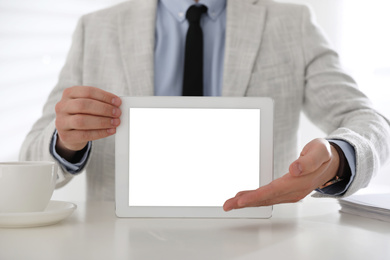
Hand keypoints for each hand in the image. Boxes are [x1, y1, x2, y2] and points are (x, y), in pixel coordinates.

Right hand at [54, 86, 121, 157]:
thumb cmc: (83, 115)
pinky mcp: (65, 136)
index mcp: (69, 94)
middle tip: (117, 113)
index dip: (104, 96)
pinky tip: (110, 131)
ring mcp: (61, 122)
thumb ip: (99, 103)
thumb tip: (117, 106)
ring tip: (115, 122)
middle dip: (104, 109)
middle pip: (84, 105)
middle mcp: (62, 106)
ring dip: (102, 122)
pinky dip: (100, 133)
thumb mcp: (88, 106)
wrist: (70, 133)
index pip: (88, 91)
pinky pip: (84, 135)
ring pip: (82, 121)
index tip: (118, 102)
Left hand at [223, 138, 339, 210]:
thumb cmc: (324, 155)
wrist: (333, 163)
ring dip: (248, 202)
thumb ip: (309, 160)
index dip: (256, 196)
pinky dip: (255, 199)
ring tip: (231, 203)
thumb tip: (295, 169)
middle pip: (266, 198)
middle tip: (227, 205)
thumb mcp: (320, 151)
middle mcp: (294, 191)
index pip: (273, 191)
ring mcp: (291, 193)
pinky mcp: (288, 192)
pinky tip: (245, 198)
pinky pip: (269, 197)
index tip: (241, 200)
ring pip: (266, 199)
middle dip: (245, 203)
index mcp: (300, 181)